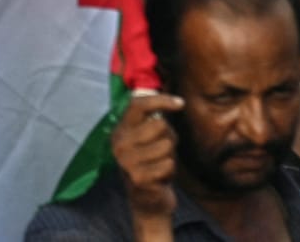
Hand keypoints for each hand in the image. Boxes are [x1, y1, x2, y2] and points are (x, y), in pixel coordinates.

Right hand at [110, 90, 182, 229]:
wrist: (147, 200)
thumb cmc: (152, 162)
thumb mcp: (149, 138)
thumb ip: (155, 118)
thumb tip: (174, 99)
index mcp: (120, 130)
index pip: (138, 104)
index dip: (161, 100)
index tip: (180, 103)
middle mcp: (119, 144)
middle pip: (160, 125)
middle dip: (169, 137)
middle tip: (162, 151)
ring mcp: (126, 162)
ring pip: (167, 144)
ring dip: (170, 155)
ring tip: (160, 164)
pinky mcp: (137, 178)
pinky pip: (168, 163)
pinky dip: (170, 170)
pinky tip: (160, 177)